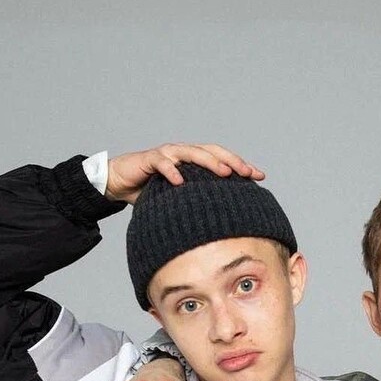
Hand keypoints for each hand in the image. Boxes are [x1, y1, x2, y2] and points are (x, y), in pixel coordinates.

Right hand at [106, 143, 264, 204]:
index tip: (260, 176)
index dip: (241, 166)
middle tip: (247, 173)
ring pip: (192, 153)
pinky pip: (162, 162)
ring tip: (224, 172)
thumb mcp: (179, 200)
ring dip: (209, 161)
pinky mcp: (149, 159)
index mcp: (194, 162)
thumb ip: (198, 205)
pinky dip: (171, 170)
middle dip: (232, 161)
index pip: (222, 159)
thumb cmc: (152, 192)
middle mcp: (183, 153)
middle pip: (212, 152)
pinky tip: (180, 180)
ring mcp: (167, 154)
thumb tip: (223, 228)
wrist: (120, 182)